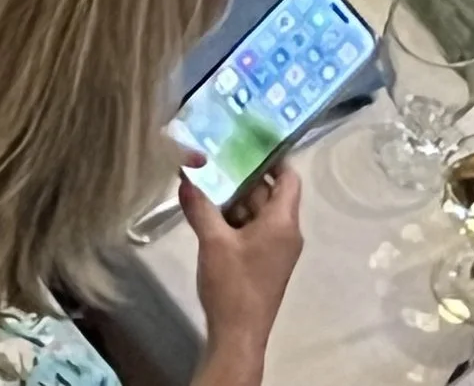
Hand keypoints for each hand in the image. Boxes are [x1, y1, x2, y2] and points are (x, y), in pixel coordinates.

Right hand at [182, 164, 302, 385]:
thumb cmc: (233, 285)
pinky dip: (232, 215)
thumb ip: (200, 205)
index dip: (272, 157)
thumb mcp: (213, 241)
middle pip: (268, 192)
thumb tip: (185, 176)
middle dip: (242, 174)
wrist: (238, 336)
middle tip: (214, 150)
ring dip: (233, 196)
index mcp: (283, 223)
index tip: (248, 137)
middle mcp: (284, 232)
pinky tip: (204, 206)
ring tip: (203, 173)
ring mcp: (273, 249)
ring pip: (256, 210)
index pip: (288, 178)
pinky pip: (250, 227)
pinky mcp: (261, 261)